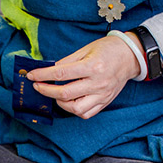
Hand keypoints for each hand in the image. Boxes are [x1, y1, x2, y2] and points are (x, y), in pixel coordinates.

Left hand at [26, 34, 141, 118]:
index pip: (61, 73)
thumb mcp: (87, 49)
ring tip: (55, 94)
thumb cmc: (108, 49)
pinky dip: (73, 110)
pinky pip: (85, 113)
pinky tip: (68, 102)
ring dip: (60, 103)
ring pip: (75, 108)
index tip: (32, 76)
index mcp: (93, 66)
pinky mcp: (105, 102)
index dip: (43, 75)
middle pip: (65, 93)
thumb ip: (67, 61)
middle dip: (46, 90)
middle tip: (37, 86)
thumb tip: (49, 70)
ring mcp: (102, 95)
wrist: (131, 56)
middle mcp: (98, 83)